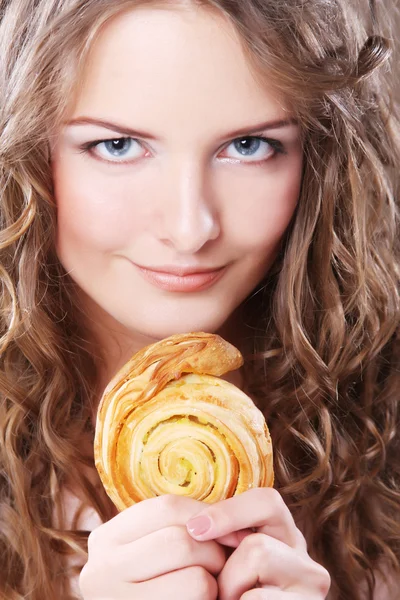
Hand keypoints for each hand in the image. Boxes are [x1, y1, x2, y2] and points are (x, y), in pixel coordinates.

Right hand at [79, 495, 226, 598]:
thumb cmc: (157, 582)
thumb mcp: (151, 550)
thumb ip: (174, 527)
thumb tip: (230, 513)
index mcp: (104, 540)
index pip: (167, 507)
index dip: (207, 514)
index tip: (228, 530)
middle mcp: (99, 571)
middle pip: (182, 541)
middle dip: (213, 552)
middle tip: (222, 565)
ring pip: (195, 579)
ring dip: (215, 583)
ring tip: (211, 587)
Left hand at [186, 488, 330, 599]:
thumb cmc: (223, 593)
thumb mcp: (224, 562)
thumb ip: (220, 541)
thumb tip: (194, 528)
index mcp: (281, 535)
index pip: (266, 501)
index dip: (230, 512)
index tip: (194, 529)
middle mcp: (303, 557)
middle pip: (258, 544)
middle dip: (227, 572)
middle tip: (222, 592)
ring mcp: (311, 587)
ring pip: (260, 568)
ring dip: (233, 592)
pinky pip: (258, 599)